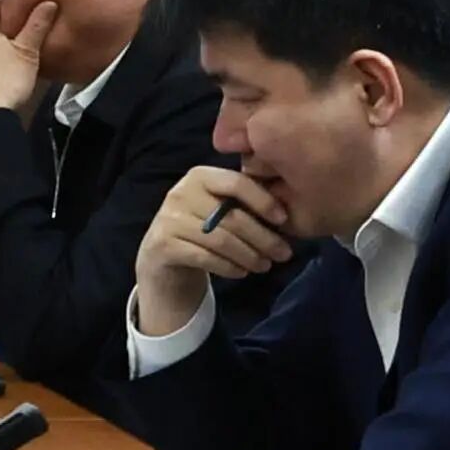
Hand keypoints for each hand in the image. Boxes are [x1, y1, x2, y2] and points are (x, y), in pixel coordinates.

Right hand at [131, 162, 295, 336]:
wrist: (162, 256)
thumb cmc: (202, 227)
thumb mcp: (220, 207)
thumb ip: (244, 202)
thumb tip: (288, 213)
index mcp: (199, 176)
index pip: (237, 182)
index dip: (264, 201)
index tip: (283, 220)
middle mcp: (181, 193)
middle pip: (232, 216)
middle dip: (264, 238)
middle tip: (284, 254)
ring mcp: (169, 219)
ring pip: (222, 240)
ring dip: (250, 256)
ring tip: (266, 265)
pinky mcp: (163, 245)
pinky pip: (206, 258)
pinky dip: (230, 267)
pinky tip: (242, 272)